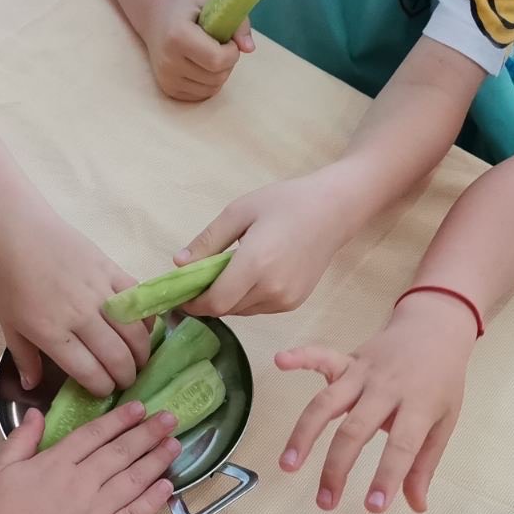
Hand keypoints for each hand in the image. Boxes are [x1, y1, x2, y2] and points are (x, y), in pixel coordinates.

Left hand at [0, 216, 151, 397]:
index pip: (90, 372)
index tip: (105, 391)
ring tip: (139, 359)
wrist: (19, 232)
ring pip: (135, 332)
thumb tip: (32, 387)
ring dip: (142, 352)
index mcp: (53, 334)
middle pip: (117, 357)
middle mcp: (80, 317)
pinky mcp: (112, 270)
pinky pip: (139, 300)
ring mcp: (99, 292)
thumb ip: (24, 358)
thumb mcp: (8, 324)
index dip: (103, 388)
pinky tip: (144, 328)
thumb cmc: (10, 279)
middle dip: (127, 376)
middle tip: (127, 379)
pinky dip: (147, 317)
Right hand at [0, 401, 178, 513]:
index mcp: (54, 464)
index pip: (94, 435)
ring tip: (174, 444)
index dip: (119, 420)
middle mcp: (80, 483)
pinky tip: (167, 486)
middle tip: (170, 418)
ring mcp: (94, 512)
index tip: (140, 408)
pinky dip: (152, 501)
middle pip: (120, 453)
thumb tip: (38, 412)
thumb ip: (21, 439)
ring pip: (132, 480)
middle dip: (147, 433)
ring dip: (155, 461)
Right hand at [142, 0, 251, 101]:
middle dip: (228, 63)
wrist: (155, 18)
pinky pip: (202, 95)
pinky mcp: (169, 90)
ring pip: (212, 88)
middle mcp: (169, 61)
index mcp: (178, 36)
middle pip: (217, 76)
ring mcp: (167, 78)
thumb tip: (250, 48)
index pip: (217, 59)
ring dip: (220, 73)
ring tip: (210, 55)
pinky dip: (210, 83)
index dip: (232, 52)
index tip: (229, 41)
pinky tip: (202, 66)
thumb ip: (237, 23)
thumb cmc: (187, 8)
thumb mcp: (212, 2)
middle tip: (220, 47)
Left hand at [178, 168, 364, 316]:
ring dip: (227, 299)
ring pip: (241, 311)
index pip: (214, 302)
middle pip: (226, 309)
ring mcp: (285, 299)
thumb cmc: (285, 203)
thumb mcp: (239, 212)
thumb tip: (179, 264)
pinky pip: (258, 308)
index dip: (193, 303)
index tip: (179, 294)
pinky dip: (246, 298)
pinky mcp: (294, 303)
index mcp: (255, 264)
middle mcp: (272, 288)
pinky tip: (250, 275)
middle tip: (198, 279)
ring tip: (226, 272)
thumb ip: (208, 241)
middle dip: (207, 299)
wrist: (334, 211)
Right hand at [276, 294, 476, 512]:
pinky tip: (279, 361)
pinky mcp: (348, 360)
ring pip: (327, 403)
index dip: (387, 476)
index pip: (401, 446)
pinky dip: (300, 357)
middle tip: (325, 502)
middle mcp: (387, 389)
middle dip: (337, 467)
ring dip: (305, 434)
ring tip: (288, 465)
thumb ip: (425, 465)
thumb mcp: (443, 422)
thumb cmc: (441, 381)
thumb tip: (416, 506)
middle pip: (355, 429)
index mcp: (418, 406)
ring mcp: (364, 372)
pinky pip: (321, 357)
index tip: (373, 507)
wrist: (437, 328)